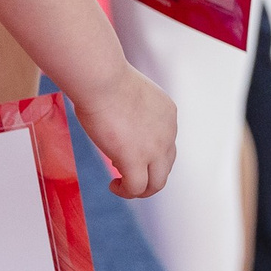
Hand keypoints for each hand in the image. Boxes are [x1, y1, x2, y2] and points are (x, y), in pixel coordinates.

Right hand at [74, 65, 176, 198]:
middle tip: (127, 175)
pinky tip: (114, 185)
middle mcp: (168, 132)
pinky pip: (136, 187)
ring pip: (156, 183)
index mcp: (168, 114)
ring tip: (121, 186)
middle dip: (148, 174)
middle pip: (166, 166)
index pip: (166, 143)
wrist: (102, 79)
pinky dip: (125, 191)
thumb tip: (119, 125)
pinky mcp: (136, 160)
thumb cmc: (106, 80)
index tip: (126, 152)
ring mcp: (155, 148)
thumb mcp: (131, 96)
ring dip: (139, 188)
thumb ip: (132, 113)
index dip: (147, 153)